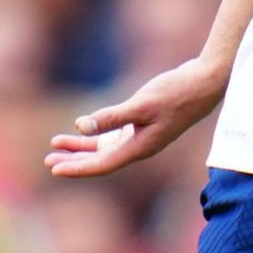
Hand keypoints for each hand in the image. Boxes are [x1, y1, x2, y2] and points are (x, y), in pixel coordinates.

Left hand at [47, 58, 229, 178]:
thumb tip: (81, 125)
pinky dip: (96, 134)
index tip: (54, 169)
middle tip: (48, 162)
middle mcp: (139, 147)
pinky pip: (113, 135)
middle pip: (100, 160)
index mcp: (139, 148)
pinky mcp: (143, 124)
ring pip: (105, 147)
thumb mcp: (141, 104)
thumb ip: (111, 116)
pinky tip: (82, 128)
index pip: (102, 164)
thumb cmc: (176, 93)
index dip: (76, 167)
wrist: (204, 83)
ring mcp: (141, 136)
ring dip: (82, 146)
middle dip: (74, 160)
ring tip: (56, 143)